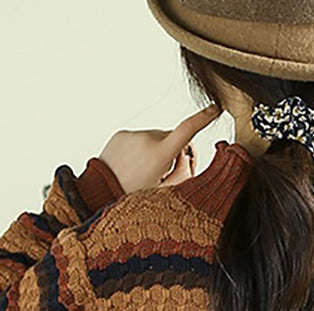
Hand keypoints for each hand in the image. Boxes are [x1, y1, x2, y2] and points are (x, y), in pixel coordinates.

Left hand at [98, 103, 220, 192]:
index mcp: (160, 155)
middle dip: (171, 152)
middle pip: (171, 139)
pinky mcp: (121, 135)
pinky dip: (138, 150)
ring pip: (154, 139)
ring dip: (153, 152)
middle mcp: (147, 140)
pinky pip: (138, 139)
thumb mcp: (162, 193)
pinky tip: (129, 166)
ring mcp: (133, 136)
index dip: (203, 119)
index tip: (215, 108)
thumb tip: (185, 155)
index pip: (187, 130)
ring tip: (140, 173)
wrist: (98, 194)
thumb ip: (181, 174)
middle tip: (160, 175)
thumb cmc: (132, 199)